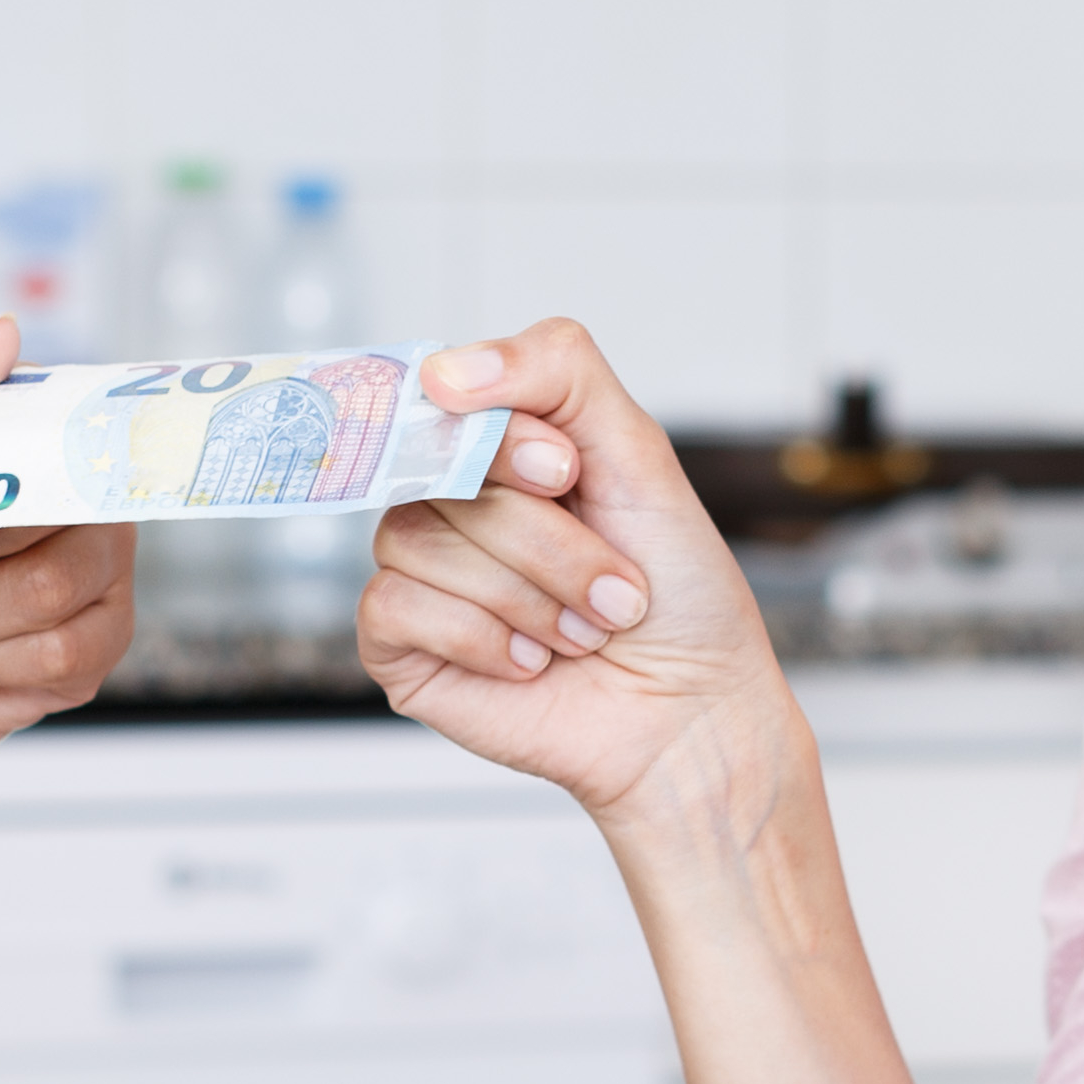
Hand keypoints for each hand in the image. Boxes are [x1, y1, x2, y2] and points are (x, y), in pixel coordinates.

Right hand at [360, 318, 785, 818]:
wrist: (690, 714)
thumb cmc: (676, 596)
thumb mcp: (640, 454)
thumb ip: (557, 371)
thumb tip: (441, 369)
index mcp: (503, 443)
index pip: (450, 390)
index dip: (504, 435)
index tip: (569, 477)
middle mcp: (452, 498)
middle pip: (440, 470)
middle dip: (545, 539)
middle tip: (613, 587)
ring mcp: (421, 569)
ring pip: (414, 538)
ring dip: (523, 596)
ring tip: (578, 634)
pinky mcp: (399, 643)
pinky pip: (393, 605)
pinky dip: (478, 638)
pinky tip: (528, 664)